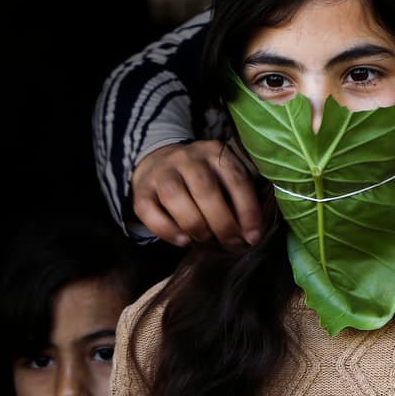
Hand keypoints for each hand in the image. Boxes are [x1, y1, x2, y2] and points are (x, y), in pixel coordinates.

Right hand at [131, 140, 262, 248]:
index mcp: (215, 153)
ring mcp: (162, 172)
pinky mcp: (141, 190)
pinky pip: (150, 212)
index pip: (236, 181)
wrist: (158, 160)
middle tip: (231, 242)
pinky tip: (184, 240)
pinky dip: (168, 231)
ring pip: (176, 199)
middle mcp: (188, 158)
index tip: (253, 236)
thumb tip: (250, 234)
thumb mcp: (222, 175)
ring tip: (206, 239)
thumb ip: (236, 198)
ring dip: (196, 226)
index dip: (247, 211)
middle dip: (223, 223)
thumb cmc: (201, 175)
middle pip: (206, 191)